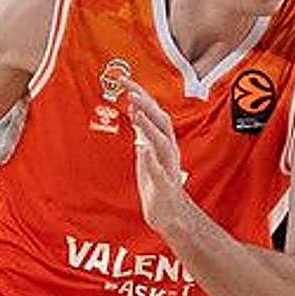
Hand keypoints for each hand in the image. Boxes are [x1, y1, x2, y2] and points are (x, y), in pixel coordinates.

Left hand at [126, 79, 188, 233]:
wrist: (169, 215)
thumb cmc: (157, 184)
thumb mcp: (146, 153)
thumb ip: (143, 133)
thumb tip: (136, 112)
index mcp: (162, 142)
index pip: (153, 113)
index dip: (141, 96)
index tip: (125, 80)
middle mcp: (168, 151)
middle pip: (161, 121)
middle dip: (146, 103)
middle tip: (130, 88)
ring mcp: (167, 167)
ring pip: (162, 142)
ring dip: (150, 125)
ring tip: (136, 111)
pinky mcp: (164, 185)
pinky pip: (159, 170)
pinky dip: (151, 158)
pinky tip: (142, 147)